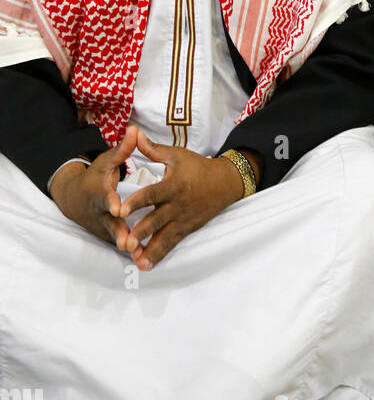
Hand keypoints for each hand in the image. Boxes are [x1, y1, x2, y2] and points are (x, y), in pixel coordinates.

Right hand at [49, 124, 137, 249]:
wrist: (75, 198)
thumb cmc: (96, 176)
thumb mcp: (107, 161)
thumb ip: (123, 149)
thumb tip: (134, 129)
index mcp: (98, 192)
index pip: (104, 197)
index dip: (111, 202)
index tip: (118, 208)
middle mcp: (99, 212)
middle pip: (108, 223)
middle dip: (117, 231)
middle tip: (127, 241)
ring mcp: (102, 225)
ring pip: (114, 237)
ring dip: (125, 245)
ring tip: (138, 254)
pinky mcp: (107, 235)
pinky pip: (119, 243)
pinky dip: (129, 251)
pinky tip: (143, 259)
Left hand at [116, 129, 246, 270]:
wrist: (224, 183)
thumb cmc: (197, 167)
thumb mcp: (177, 155)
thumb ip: (153, 150)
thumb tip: (134, 134)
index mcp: (173, 185)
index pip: (152, 194)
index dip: (137, 201)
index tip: (122, 209)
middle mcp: (177, 205)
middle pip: (157, 220)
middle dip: (142, 233)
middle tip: (126, 243)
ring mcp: (182, 219)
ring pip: (164, 237)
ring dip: (150, 250)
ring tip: (136, 262)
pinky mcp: (185, 229)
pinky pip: (171, 244)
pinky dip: (159, 255)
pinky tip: (146, 265)